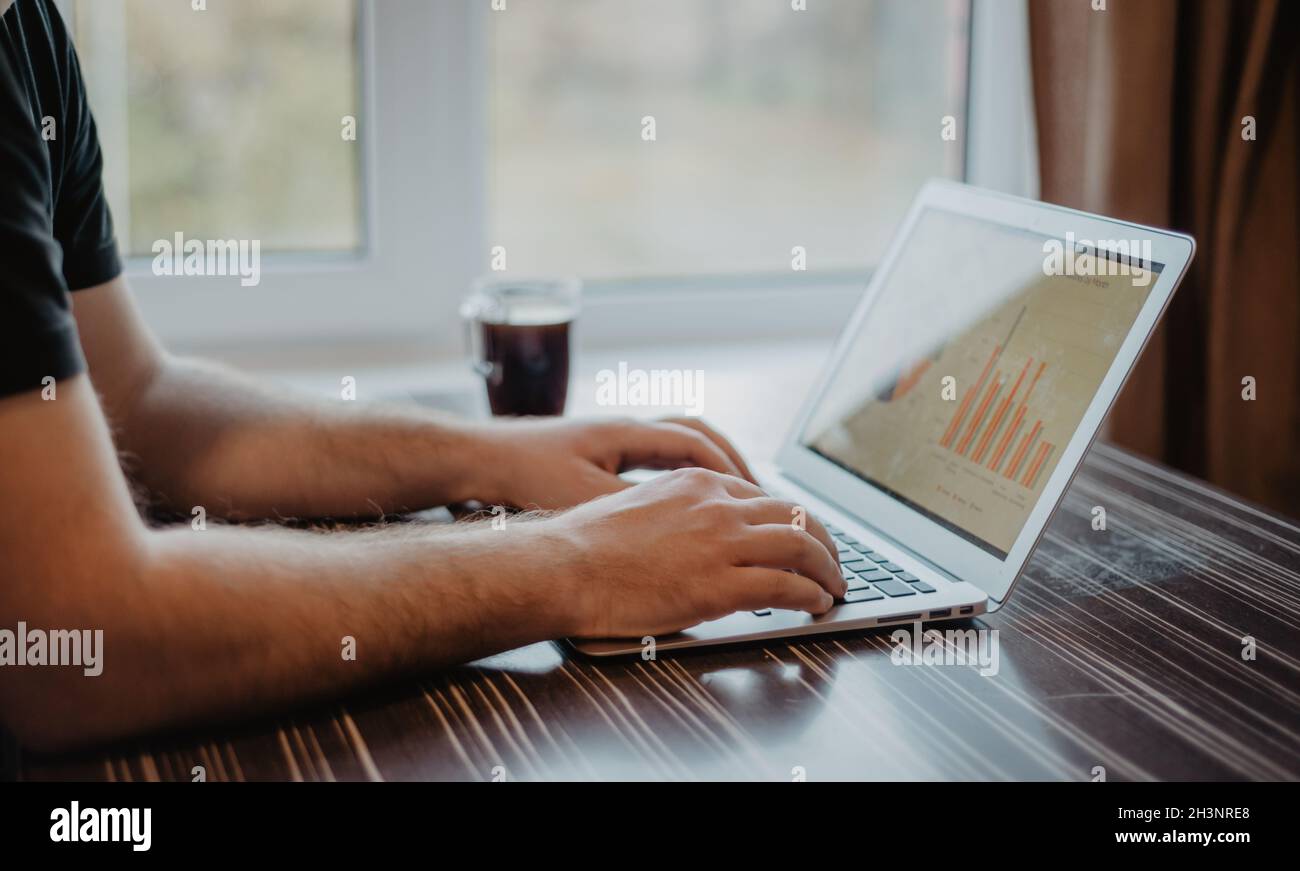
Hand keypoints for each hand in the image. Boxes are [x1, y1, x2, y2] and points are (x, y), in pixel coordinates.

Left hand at [473, 416, 755, 508]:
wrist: (478, 459)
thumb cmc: (527, 477)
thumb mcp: (588, 498)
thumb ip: (639, 507)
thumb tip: (686, 524)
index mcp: (629, 433)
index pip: (697, 442)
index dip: (731, 469)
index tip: (756, 497)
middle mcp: (625, 429)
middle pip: (696, 434)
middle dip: (731, 462)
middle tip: (759, 496)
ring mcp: (611, 440)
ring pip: (675, 445)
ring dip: (707, 468)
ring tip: (730, 500)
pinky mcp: (597, 456)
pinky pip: (654, 459)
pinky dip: (678, 478)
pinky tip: (680, 508)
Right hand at [541, 467, 843, 637]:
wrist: (562, 567)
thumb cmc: (586, 547)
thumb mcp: (639, 507)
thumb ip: (679, 514)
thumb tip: (697, 538)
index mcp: (697, 482)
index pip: (763, 497)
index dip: (790, 520)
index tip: (799, 538)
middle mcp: (717, 504)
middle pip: (793, 515)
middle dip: (821, 541)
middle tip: (831, 563)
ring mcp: (722, 542)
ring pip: (801, 546)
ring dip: (827, 569)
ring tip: (835, 586)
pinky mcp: (721, 584)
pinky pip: (786, 587)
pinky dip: (811, 596)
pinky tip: (817, 605)